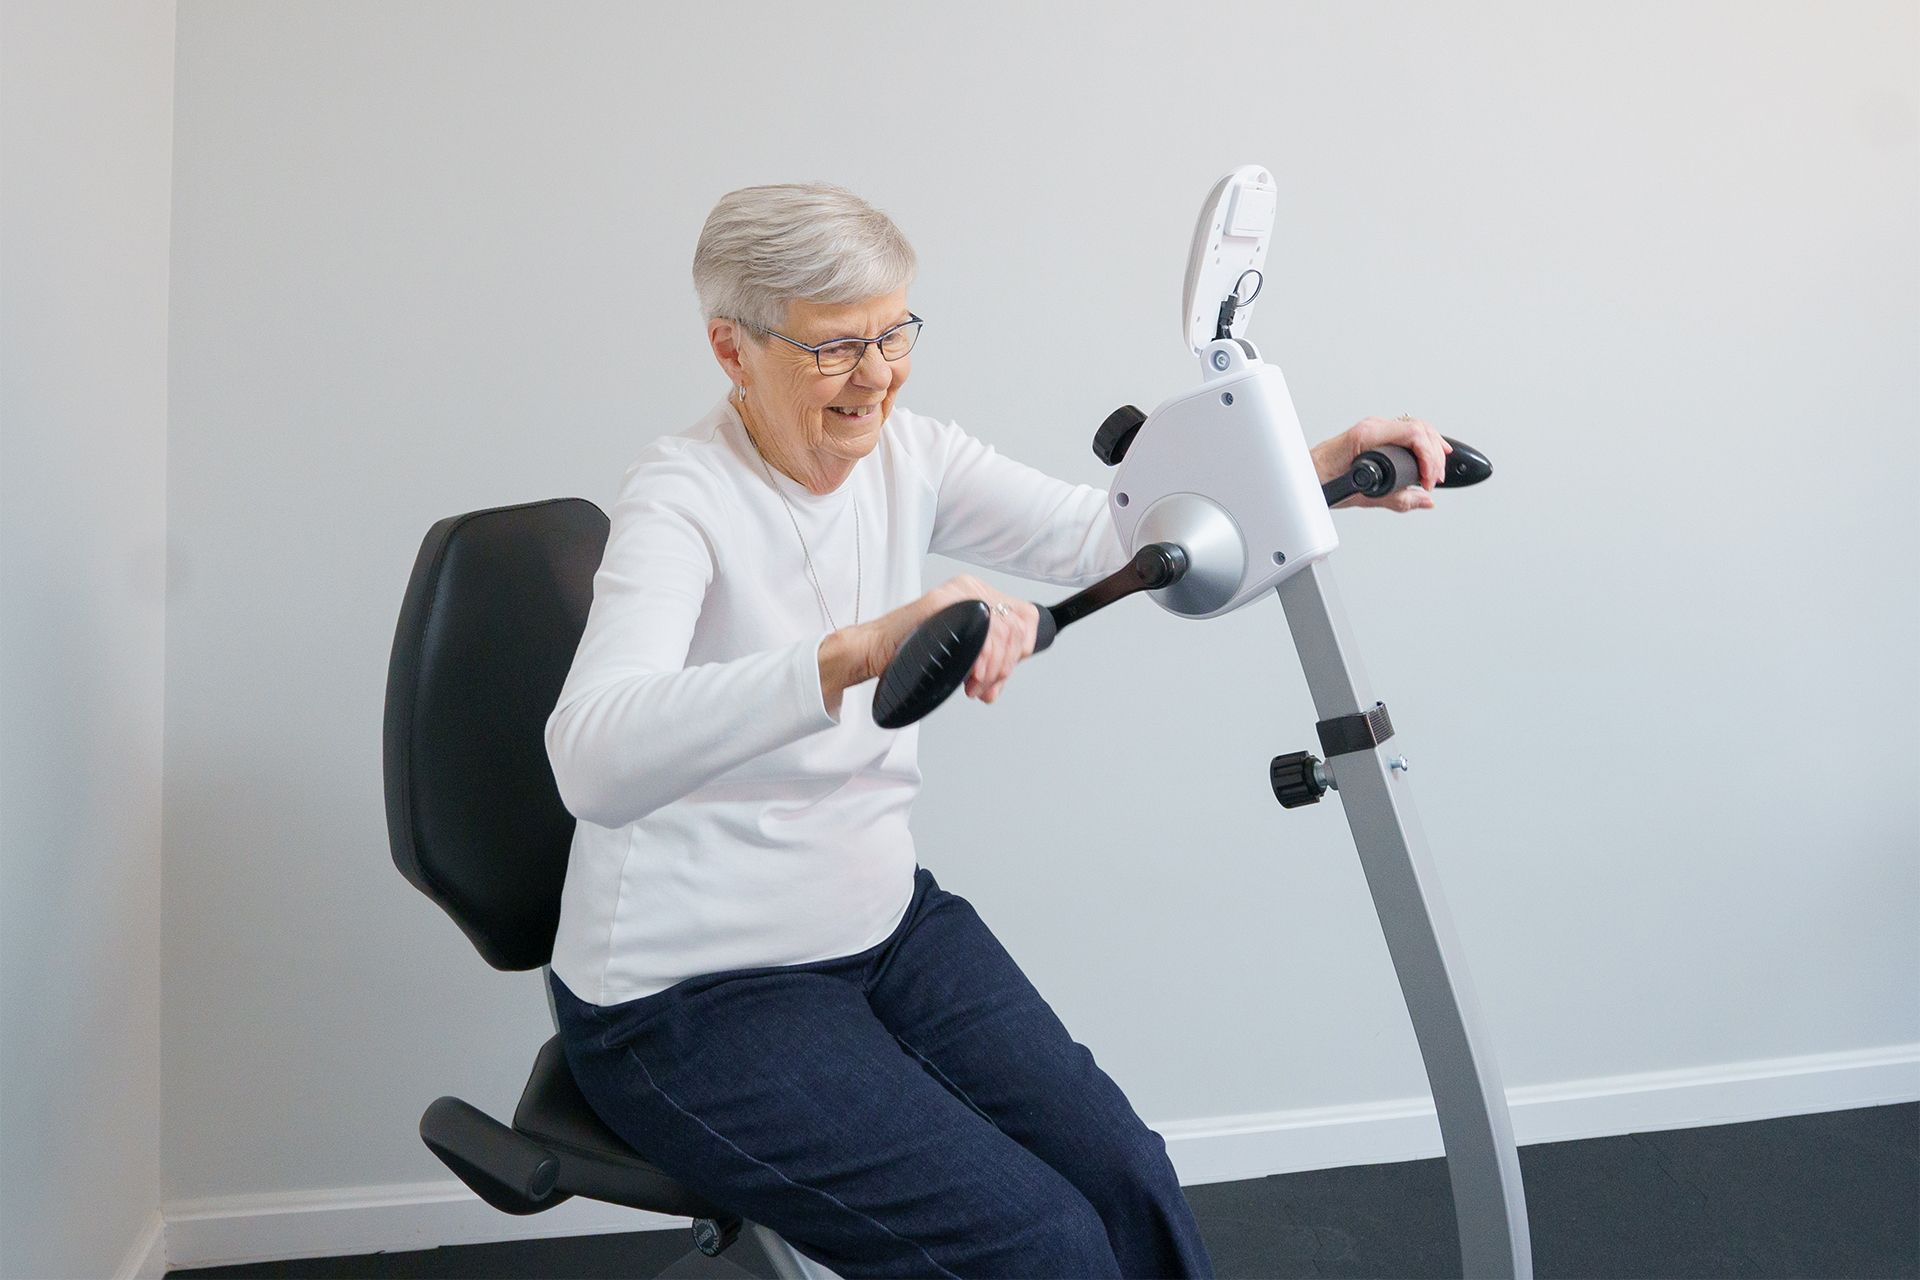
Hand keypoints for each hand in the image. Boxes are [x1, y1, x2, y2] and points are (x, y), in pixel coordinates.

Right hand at [855, 575, 1039, 704]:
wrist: (876, 650)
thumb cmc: (911, 651)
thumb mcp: (959, 654)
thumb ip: (984, 662)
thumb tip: (997, 684)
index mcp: (979, 596)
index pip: (1026, 618)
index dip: (1021, 651)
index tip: (1002, 674)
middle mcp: (972, 589)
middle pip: (1017, 627)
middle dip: (1005, 666)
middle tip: (986, 687)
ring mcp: (958, 593)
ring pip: (1004, 631)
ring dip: (994, 668)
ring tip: (975, 686)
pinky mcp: (945, 602)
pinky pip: (982, 631)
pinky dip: (984, 660)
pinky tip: (972, 676)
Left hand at [1312, 415, 1451, 510]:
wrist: (1301, 475)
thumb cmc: (1320, 481)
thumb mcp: (1361, 497)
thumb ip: (1396, 500)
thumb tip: (1423, 501)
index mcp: (1366, 436)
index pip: (1413, 434)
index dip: (1428, 458)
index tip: (1428, 480)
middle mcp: (1371, 427)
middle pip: (1420, 429)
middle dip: (1435, 456)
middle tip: (1433, 481)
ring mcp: (1373, 429)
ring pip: (1416, 427)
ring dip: (1432, 448)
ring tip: (1435, 473)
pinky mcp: (1374, 434)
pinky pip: (1407, 431)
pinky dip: (1423, 443)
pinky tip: (1431, 455)